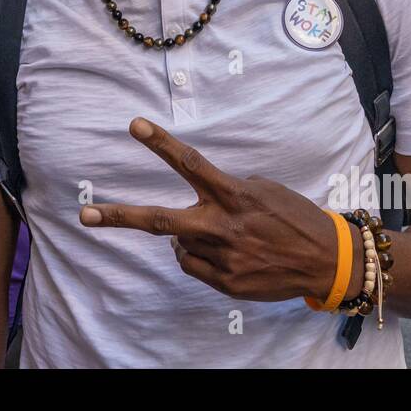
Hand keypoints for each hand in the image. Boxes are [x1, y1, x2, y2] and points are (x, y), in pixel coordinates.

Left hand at [79, 118, 357, 301]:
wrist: (327, 261)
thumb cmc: (292, 217)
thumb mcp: (263, 190)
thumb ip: (223, 193)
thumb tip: (191, 211)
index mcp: (233, 195)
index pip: (190, 163)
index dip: (161, 143)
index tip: (134, 125)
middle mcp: (222, 227)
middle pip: (159, 220)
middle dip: (119, 216)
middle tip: (84, 214)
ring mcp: (222, 259)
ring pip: (178, 246)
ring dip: (187, 237)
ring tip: (222, 235)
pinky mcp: (226, 284)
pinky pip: (193, 266)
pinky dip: (200, 257)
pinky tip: (228, 254)